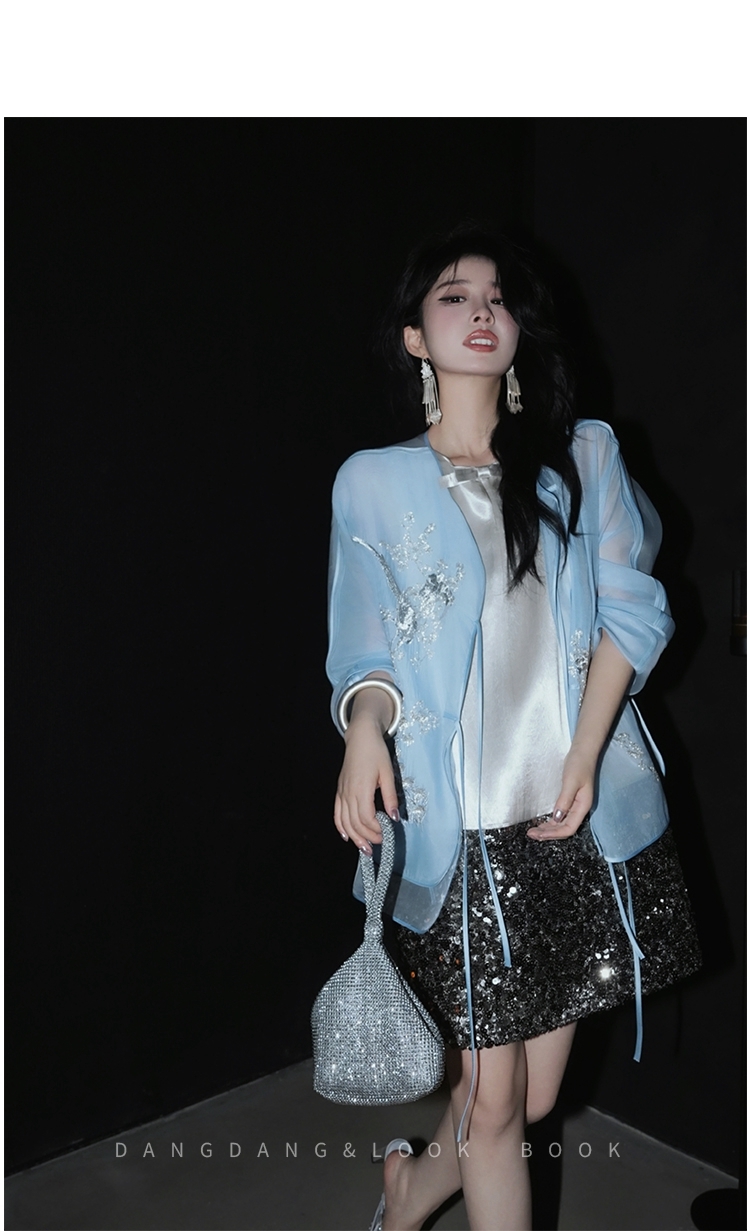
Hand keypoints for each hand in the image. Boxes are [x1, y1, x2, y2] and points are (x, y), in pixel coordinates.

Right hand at [334, 714, 398, 855]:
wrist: (360, 738)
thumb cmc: (376, 753)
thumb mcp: (388, 773)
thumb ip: (391, 796)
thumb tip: (395, 817)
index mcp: (362, 789)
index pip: (366, 817)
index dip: (375, 829)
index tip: (386, 834)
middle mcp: (349, 793)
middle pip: (355, 823)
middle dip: (367, 837)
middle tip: (378, 845)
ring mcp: (342, 792)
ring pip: (344, 821)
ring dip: (354, 837)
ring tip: (364, 848)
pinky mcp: (340, 791)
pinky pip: (337, 813)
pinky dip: (340, 827)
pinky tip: (347, 836)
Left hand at [526, 746, 595, 840]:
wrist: (582, 752)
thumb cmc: (579, 764)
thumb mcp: (571, 781)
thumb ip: (564, 800)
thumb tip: (556, 818)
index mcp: (583, 806)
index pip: (569, 828)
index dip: (554, 834)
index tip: (539, 834)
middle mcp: (579, 809)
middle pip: (564, 828)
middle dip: (548, 834)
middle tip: (531, 834)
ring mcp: (575, 805)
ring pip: (562, 823)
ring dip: (548, 829)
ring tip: (534, 831)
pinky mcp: (570, 800)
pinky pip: (560, 816)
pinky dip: (551, 822)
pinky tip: (542, 823)